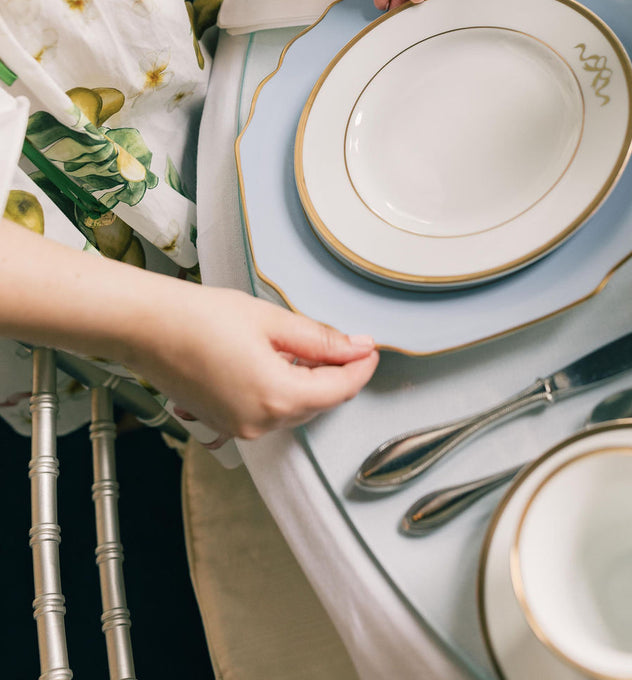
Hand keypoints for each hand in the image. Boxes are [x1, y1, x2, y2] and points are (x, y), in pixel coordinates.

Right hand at [127, 287, 378, 438]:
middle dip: (336, 374)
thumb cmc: (199, 317)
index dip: (361, 367)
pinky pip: (268, 411)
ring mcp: (240, 428)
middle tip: (343, 341)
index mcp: (277, 396)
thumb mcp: (271, 320)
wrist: (145, 327)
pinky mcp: (224, 424)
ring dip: (308, 382)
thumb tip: (356, 347)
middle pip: (319, 402)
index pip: (340, 389)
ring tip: (303, 346)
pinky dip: (280, 390)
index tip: (370, 348)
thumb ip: (320, 339)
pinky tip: (274, 360)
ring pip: (294, 409)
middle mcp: (261, 423)